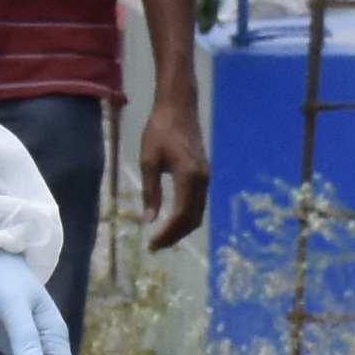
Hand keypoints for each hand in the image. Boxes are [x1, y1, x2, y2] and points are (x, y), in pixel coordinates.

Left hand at [134, 89, 211, 249]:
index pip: (181, 214)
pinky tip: (172, 221)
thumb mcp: (149, 161)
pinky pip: (198, 203)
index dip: (168, 233)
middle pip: (193, 218)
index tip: (152, 244)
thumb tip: (150, 219)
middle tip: (155, 246)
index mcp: (189, 176)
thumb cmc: (160, 130)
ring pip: (198, 213)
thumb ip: (151, 191)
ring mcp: (206, 177)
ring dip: (181, 228)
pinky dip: (186, 217)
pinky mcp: (203, 174)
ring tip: (162, 238)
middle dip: (175, 236)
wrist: (179, 108)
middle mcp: (202, 180)